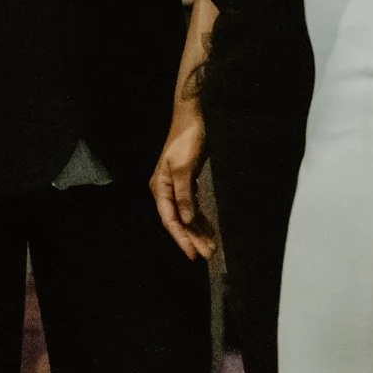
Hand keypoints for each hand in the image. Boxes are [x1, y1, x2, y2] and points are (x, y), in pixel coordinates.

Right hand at [149, 106, 212, 260]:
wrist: (193, 117)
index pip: (170, 220)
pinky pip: (193, 206)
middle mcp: (166, 190)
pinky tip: (209, 229)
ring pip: (187, 216)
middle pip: (179, 221)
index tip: (194, 255)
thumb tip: (186, 220)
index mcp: (160, 187)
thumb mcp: (184, 168)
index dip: (182, 238)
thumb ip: (184, 195)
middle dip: (193, 238)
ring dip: (198, 231)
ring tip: (211, 247)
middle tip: (209, 255)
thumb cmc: (186, 140)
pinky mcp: (188, 182)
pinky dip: (201, 218)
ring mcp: (177, 186)